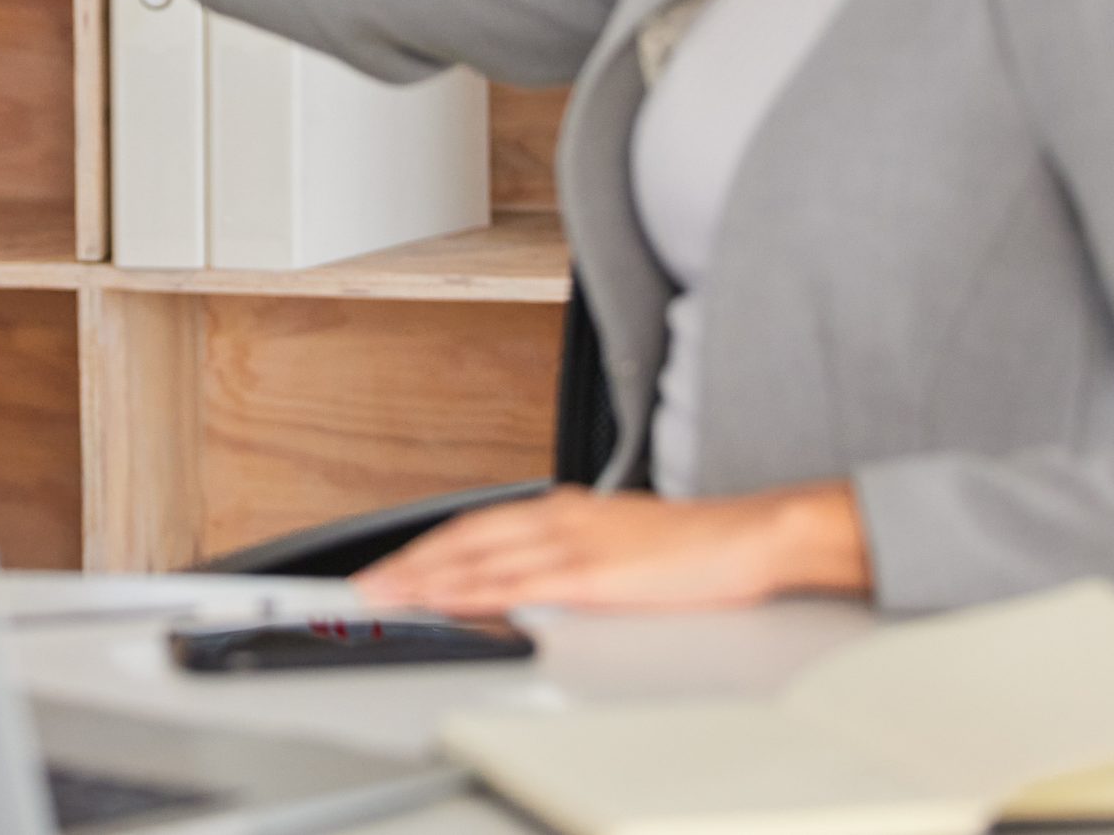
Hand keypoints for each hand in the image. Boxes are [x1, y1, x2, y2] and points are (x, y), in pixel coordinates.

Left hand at [351, 483, 870, 614]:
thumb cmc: (696, 546)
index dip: (427, 548)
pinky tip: (450, 603)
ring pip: (480, 559)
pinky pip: (520, 584)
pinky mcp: (593, 575)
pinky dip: (476, 593)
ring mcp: (573, 543)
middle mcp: (558, 518)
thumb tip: (536, 576)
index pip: (476, 527)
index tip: (391, 568)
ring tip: (386, 597)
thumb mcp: (619, 540)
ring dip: (427, 579)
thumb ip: (572, 553)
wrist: (749, 536)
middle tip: (364, 586)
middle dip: (409, 564)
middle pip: (464, 539)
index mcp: (564, 510)